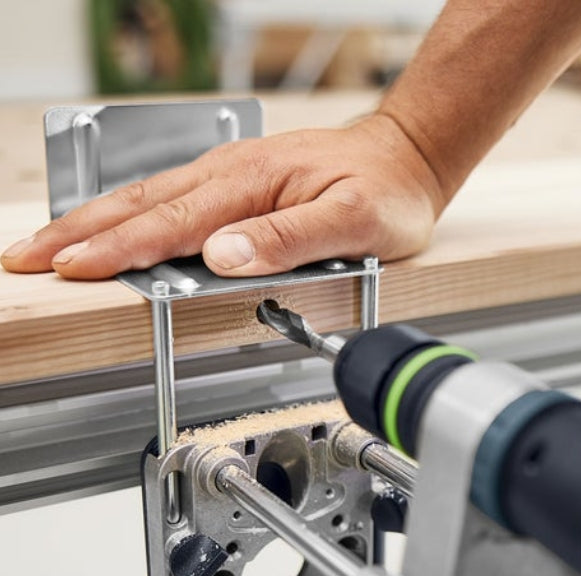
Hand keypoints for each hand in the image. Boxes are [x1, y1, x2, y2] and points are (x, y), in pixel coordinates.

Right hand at [1, 114, 443, 278]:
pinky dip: (127, 213)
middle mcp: (231, 175)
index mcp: (252, 184)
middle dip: (80, 234)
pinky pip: (169, 197)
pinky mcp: (235, 183)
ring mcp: (229, 176)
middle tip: (27, 258)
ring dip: (92, 222)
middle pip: (141, 206)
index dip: (120, 250)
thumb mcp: (353, 222)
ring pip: (147, 198)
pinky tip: (109, 224)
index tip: (75, 269)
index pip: (172, 224)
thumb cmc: (384, 193)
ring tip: (50, 244)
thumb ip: (288, 240)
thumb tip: (222, 256)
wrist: (402, 159)